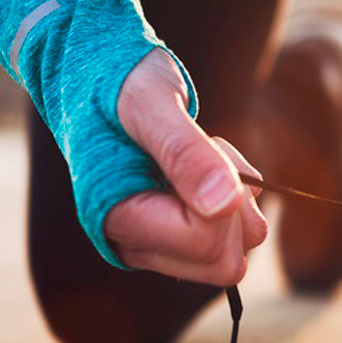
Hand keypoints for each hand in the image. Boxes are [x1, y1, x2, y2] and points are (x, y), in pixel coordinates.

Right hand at [104, 49, 267, 284]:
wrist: (102, 79)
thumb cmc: (118, 82)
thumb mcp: (150, 102)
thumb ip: (184, 151)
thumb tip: (222, 205)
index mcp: (118, 218)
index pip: (203, 241)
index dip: (224, 197)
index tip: (206, 146)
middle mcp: (136, 244)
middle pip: (224, 263)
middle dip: (235, 207)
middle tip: (208, 151)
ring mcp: (158, 246)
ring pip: (234, 257)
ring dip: (239, 202)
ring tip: (203, 155)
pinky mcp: (177, 239)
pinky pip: (233, 241)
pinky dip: (236, 202)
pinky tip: (205, 168)